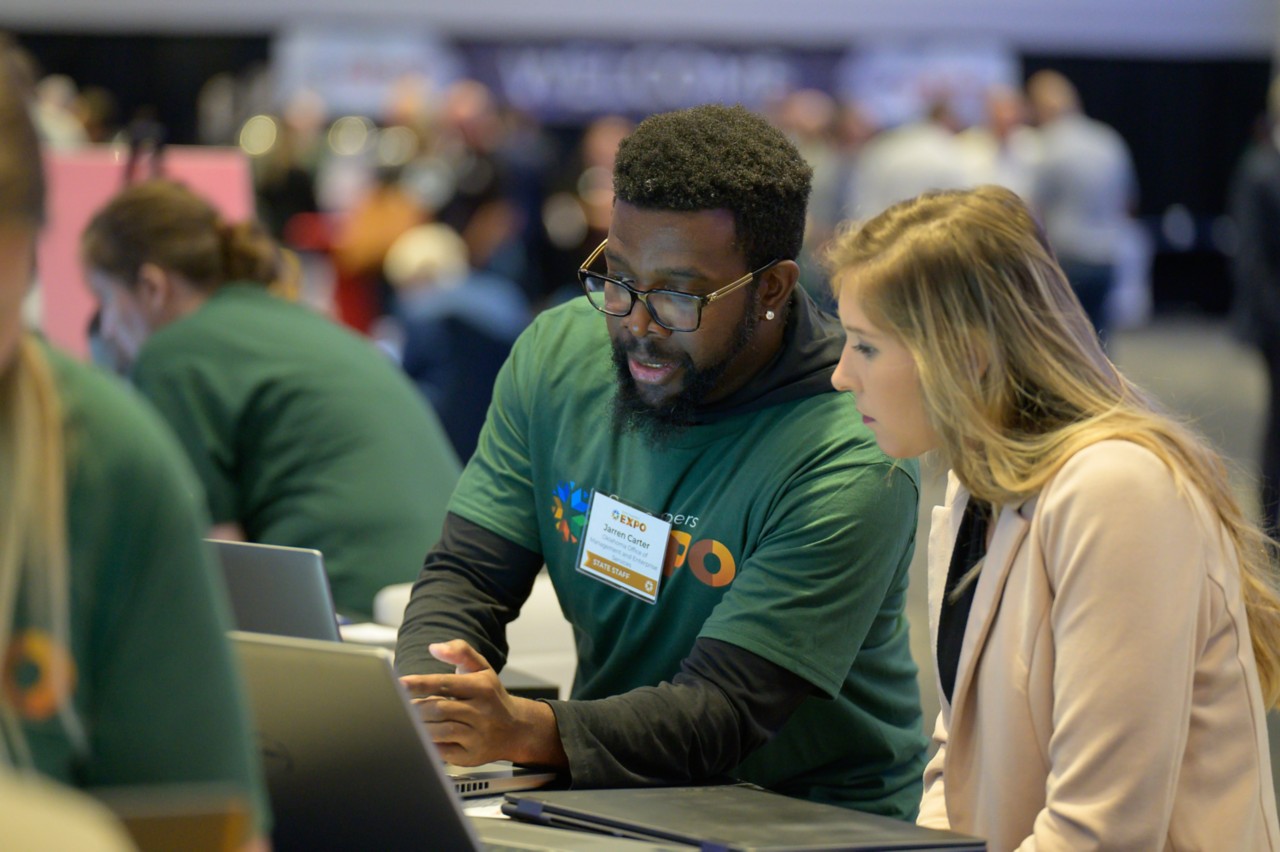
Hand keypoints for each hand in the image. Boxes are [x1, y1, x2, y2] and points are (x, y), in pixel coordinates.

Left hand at [399, 639, 566, 768]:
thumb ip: (461, 652)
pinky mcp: (471, 756)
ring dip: (419, 726)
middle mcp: (481, 712)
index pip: (446, 683)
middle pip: (439, 709)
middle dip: (415, 708)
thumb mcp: (483, 669)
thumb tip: (434, 647)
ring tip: (407, 720)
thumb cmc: (493, 697)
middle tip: (399, 706)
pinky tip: (419, 737)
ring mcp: (477, 736)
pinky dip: (427, 745)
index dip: (421, 683)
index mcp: (482, 688)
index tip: (400, 683)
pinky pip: (443, 752)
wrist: (517, 729)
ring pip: (440, 731)